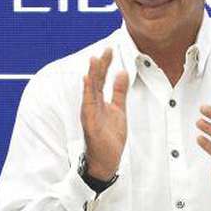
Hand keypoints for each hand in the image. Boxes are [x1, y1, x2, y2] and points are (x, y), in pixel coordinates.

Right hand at [81, 48, 128, 179]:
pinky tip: (88, 81)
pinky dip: (87, 93)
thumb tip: (122, 73)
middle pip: (95, 81)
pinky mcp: (90, 123)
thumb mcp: (118, 110)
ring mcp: (89, 114)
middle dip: (100, 66)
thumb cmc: (109, 137)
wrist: (106, 160)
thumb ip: (119, 92)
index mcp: (99, 101)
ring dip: (92, 75)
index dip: (105, 64)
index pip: (101, 79)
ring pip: (90, 91)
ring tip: (94, 60)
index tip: (110, 49)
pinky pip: (88, 106)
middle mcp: (92, 105)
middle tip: (105, 50)